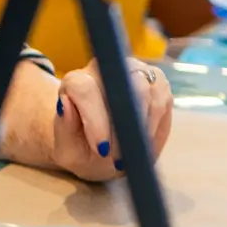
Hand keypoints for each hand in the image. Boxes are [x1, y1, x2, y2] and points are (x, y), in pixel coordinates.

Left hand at [2, 59, 175, 182]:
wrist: (100, 145)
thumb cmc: (81, 147)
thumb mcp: (68, 150)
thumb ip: (64, 129)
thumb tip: (65, 103)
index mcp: (74, 82)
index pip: (85, 89)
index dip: (95, 119)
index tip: (102, 149)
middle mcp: (103, 68)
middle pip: (120, 87)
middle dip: (122, 129)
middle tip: (119, 158)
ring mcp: (133, 70)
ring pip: (145, 93)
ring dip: (140, 129)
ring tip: (130, 151)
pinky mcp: (157, 80)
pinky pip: (162, 100)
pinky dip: (155, 127)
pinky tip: (143, 141)